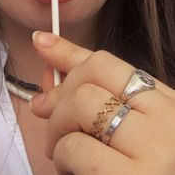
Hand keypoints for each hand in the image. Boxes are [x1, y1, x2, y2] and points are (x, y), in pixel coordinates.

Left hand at [30, 31, 174, 174]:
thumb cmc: (140, 164)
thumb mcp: (125, 119)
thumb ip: (87, 83)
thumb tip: (43, 43)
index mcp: (164, 102)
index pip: (105, 61)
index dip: (66, 55)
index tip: (42, 47)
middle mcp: (165, 121)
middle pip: (87, 81)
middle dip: (59, 98)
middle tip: (51, 116)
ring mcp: (153, 153)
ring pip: (79, 108)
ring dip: (59, 131)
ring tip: (68, 152)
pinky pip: (75, 149)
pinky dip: (63, 159)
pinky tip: (78, 173)